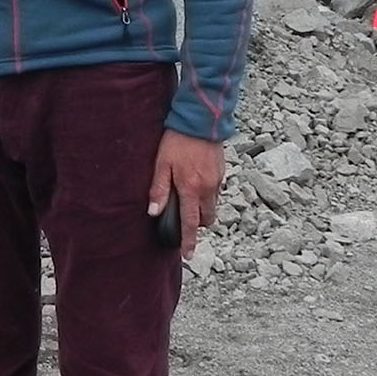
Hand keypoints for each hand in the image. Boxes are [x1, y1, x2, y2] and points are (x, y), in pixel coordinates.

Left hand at [148, 131, 223, 258]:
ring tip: (189, 200)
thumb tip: (154, 212)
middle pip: (207, 219)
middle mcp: (208, 188)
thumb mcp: (161, 164)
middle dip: (198, 225)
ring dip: (204, 210)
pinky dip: (207, 195)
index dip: (189, 241)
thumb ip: (159, 189)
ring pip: (213, 206)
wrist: (201, 120)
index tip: (188, 255)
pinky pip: (216, 192)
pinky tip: (196, 184)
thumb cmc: (177, 141)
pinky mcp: (222, 172)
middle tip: (186, 221)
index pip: (191, 223)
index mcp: (191, 188)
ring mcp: (218, 181)